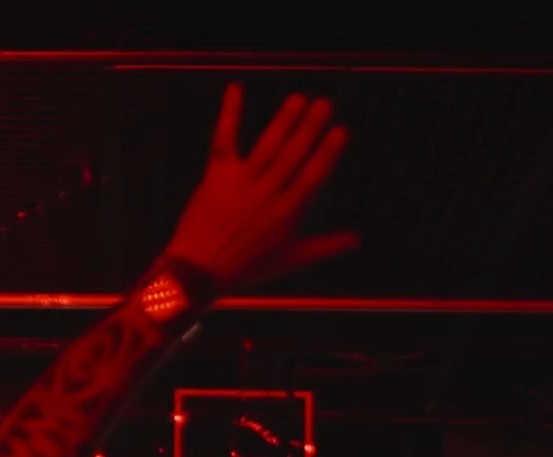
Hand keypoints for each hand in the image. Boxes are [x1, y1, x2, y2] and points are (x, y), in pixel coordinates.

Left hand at [162, 85, 357, 291]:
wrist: (197, 272)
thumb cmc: (245, 269)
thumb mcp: (288, 261)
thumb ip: (323, 246)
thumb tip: (356, 239)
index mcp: (287, 213)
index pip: (313, 176)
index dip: (327, 152)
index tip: (340, 130)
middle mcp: (267, 193)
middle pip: (293, 154)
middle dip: (310, 127)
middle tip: (324, 103)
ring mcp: (241, 182)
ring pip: (267, 145)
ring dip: (284, 120)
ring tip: (298, 99)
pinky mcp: (216, 176)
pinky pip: (224, 139)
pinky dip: (229, 114)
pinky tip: (236, 89)